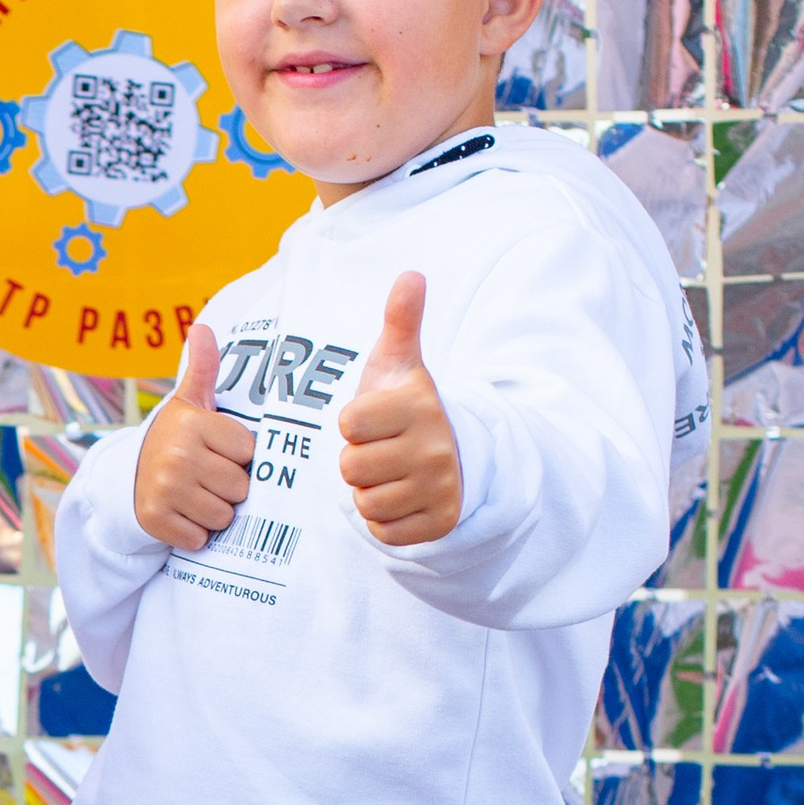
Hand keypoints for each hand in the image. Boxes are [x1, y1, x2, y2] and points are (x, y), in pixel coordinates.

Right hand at [134, 321, 254, 551]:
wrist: (125, 477)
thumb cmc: (172, 440)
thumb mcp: (187, 403)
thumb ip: (203, 368)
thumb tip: (202, 326)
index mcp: (191, 424)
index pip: (248, 451)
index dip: (237, 456)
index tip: (217, 452)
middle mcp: (177, 455)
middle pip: (240, 487)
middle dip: (229, 487)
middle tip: (206, 476)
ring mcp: (165, 490)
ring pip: (223, 515)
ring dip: (214, 512)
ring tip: (195, 495)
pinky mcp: (156, 520)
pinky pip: (200, 538)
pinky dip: (194, 533)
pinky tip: (182, 515)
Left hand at [339, 272, 461, 546]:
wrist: (455, 455)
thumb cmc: (407, 407)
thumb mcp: (401, 363)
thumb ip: (401, 320)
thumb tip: (411, 274)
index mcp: (420, 406)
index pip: (349, 423)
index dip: (353, 423)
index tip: (376, 418)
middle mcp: (435, 448)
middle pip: (351, 467)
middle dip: (358, 459)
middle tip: (382, 449)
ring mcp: (441, 488)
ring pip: (365, 501)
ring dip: (369, 491)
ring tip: (391, 473)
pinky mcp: (440, 523)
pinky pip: (383, 531)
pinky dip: (385, 519)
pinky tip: (401, 497)